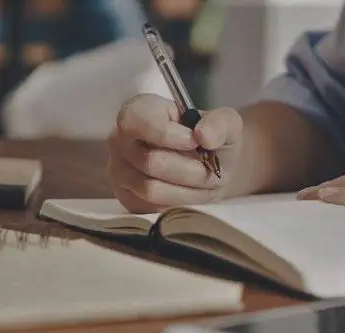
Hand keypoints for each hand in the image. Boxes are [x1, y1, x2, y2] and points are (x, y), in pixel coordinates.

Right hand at [108, 94, 241, 212]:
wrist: (207, 164)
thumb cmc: (209, 138)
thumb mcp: (224, 122)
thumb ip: (219, 123)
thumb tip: (205, 136)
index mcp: (138, 111)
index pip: (139, 121)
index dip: (169, 135)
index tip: (195, 142)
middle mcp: (120, 140)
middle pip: (151, 162)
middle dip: (190, 169)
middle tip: (210, 169)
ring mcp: (119, 171)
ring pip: (151, 189)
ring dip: (187, 190)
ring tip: (204, 182)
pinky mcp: (126, 198)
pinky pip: (150, 208)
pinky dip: (178, 204)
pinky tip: (190, 193)